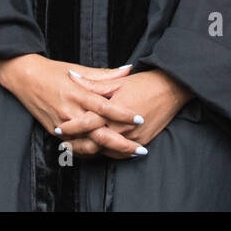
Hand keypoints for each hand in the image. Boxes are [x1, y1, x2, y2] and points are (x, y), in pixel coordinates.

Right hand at [0, 55, 141, 156]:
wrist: (25, 78)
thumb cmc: (54, 72)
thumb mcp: (80, 69)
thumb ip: (105, 75)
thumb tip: (128, 69)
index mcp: (78, 93)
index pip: (104, 107)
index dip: (123, 114)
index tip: (140, 119)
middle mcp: (69, 112)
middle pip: (98, 132)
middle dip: (121, 143)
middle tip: (140, 149)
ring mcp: (61, 125)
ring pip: (88, 144)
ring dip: (109, 151)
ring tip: (128, 154)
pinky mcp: (54, 133)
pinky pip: (76, 147)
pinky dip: (92, 152)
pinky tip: (107, 154)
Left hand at [59, 70, 193, 159]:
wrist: (171, 89)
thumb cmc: (144, 83)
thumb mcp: (117, 82)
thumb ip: (92, 83)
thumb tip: (71, 76)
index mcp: (113, 110)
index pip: (86, 123)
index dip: (71, 128)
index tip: (59, 129)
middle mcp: (122, 127)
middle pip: (94, 142)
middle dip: (77, 145)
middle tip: (63, 145)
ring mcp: (133, 137)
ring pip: (106, 151)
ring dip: (90, 152)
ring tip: (76, 151)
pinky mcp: (141, 141)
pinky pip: (121, 154)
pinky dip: (107, 154)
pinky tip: (97, 152)